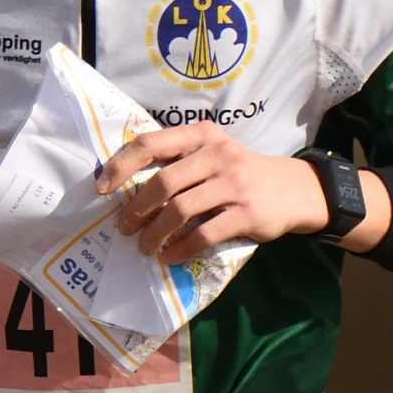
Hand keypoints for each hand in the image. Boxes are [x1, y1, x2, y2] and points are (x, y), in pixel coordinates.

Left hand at [93, 124, 330, 261]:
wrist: (290, 189)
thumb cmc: (238, 174)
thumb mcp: (211, 153)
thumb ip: (178, 161)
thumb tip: (126, 184)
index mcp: (202, 135)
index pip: (152, 144)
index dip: (122, 166)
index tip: (102, 188)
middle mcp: (218, 154)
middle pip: (163, 182)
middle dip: (137, 209)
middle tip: (125, 228)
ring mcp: (234, 183)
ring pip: (180, 210)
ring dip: (155, 233)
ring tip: (145, 247)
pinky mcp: (247, 213)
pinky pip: (204, 234)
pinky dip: (181, 249)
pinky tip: (170, 257)